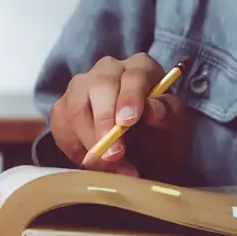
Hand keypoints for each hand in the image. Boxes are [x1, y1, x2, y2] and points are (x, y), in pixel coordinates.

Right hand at [48, 53, 191, 177]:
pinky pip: (61, 126)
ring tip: (107, 167)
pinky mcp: (62, 108)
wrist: (139, 154)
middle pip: (99, 86)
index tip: (128, 122)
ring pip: (75, 108)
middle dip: (104, 122)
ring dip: (89, 141)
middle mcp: (107, 70)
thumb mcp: (174, 127)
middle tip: (114, 154)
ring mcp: (80, 87)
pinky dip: (74, 148)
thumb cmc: (158, 136)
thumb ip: (168, 114)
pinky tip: (91, 161)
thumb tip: (155, 110)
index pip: (134, 75)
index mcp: (140, 68)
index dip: (130, 98)